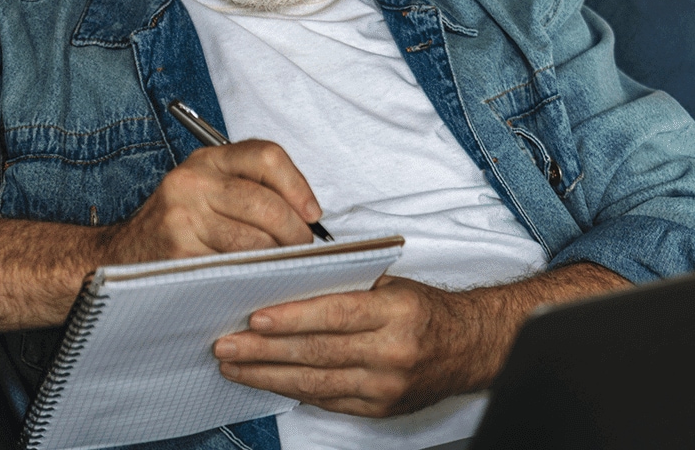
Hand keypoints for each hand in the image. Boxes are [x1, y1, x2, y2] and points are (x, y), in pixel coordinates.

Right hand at [102, 140, 321, 262]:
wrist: (122, 255)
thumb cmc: (178, 224)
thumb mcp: (209, 190)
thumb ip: (252, 188)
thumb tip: (308, 212)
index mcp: (208, 159)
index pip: (267, 156)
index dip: (299, 186)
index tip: (312, 213)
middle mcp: (193, 181)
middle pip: (266, 203)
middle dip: (295, 231)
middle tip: (302, 248)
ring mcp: (183, 217)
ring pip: (254, 240)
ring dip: (278, 258)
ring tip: (282, 264)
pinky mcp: (179, 252)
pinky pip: (233, 266)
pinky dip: (254, 275)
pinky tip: (257, 277)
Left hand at [211, 276, 486, 417]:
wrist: (469, 348)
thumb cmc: (425, 311)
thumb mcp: (393, 286)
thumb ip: (347, 288)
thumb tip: (289, 285)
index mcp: (396, 312)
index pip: (335, 314)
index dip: (292, 318)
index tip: (254, 319)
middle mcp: (392, 351)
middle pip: (317, 353)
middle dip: (264, 351)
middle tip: (225, 346)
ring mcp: (385, 386)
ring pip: (316, 383)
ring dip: (268, 375)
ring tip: (234, 367)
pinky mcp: (380, 408)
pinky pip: (329, 401)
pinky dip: (295, 390)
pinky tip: (269, 382)